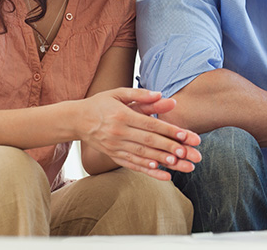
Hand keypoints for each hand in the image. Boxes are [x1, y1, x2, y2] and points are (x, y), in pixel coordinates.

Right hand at [80, 88, 200, 179]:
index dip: (169, 131)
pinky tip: (162, 173)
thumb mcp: (119, 93)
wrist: (76, 120)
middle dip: (172, 148)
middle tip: (190, 153)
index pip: (150, 125)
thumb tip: (162, 95)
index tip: (186, 136)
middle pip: (149, 142)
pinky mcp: (113, 155)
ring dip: (163, 161)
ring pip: (143, 155)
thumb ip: (141, 95)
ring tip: (181, 165)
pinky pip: (132, 164)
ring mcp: (115, 146)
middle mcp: (119, 133)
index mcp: (122, 115)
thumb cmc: (101, 103)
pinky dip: (148, 170)